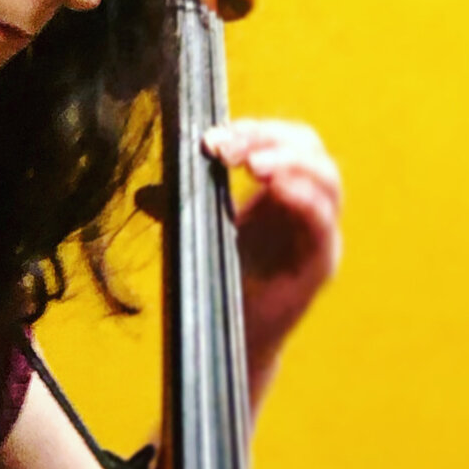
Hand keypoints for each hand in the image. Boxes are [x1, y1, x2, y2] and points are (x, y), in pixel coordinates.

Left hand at [201, 117, 343, 401]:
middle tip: (232, 148)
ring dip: (293, 163)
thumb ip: (178, 208)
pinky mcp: (320, 263)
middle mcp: (306, 206)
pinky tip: (278, 189)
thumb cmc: (216, 280)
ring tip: (255, 165)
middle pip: (310, 149)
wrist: (222, 337)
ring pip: (326, 179)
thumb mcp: (197, 231)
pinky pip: (323, 223)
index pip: (283, 140)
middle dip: (272, 139)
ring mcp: (318, 234)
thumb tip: (142, 193)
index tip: (215, 138)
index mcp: (281, 191)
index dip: (254, 131)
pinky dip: (304, 199)